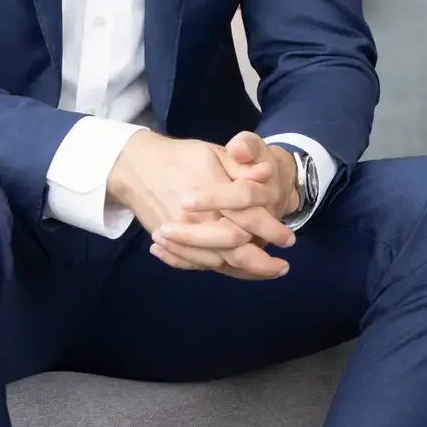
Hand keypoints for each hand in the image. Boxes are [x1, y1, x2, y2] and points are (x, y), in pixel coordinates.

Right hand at [107, 131, 297, 278]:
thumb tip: (266, 173)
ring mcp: (182, 236)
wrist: (137, 166)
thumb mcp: (215, 153)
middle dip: (262, 263)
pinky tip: (232, 270)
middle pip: (236, 251)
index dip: (272, 231)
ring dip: (244, 272)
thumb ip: (241, 166)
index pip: (250, 220)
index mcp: (213, 196)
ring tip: (265, 273)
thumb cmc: (181, 156)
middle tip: (282, 267)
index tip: (289, 240)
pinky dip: (215, 269)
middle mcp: (198, 221)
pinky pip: (194, 264)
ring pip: (217, 263)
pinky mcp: (169, 244)